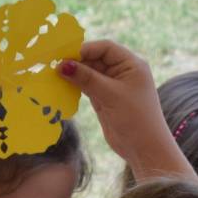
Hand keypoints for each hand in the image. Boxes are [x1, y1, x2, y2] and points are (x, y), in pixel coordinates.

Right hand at [56, 40, 174, 176]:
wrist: (144, 148)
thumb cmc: (134, 118)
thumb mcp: (110, 95)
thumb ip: (86, 78)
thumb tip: (62, 65)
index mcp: (131, 64)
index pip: (105, 48)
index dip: (84, 49)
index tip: (64, 55)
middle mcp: (123, 71)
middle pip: (95, 59)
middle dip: (76, 62)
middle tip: (53, 66)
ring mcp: (113, 86)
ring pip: (89, 73)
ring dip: (74, 74)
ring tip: (54, 75)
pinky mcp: (105, 99)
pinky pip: (87, 86)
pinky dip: (76, 86)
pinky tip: (61, 86)